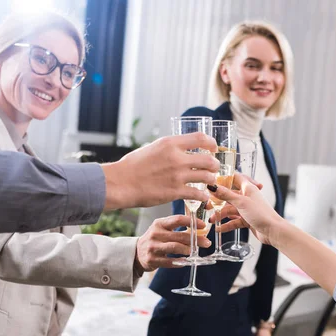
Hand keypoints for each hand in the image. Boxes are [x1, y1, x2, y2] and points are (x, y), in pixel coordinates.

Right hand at [102, 133, 219, 209]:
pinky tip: (203, 197)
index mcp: (170, 143)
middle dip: (214, 165)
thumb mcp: (152, 148)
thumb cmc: (132, 166)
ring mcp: (177, 176)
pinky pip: (198, 194)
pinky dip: (203, 196)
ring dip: (211, 180)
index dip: (211, 143)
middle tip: (213, 168)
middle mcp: (177, 158)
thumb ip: (168, 148)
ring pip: (207, 177)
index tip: (213, 148)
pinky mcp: (175, 192)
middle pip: (209, 159)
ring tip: (209, 183)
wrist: (121, 183)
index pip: (200, 138)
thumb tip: (180, 150)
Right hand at [134, 215, 210, 273]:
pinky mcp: (152, 260)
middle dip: (196, 239)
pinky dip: (180, 262)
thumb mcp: (162, 229)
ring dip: (188, 250)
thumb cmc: (155, 239)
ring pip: (175, 248)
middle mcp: (155, 234)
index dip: (192, 222)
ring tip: (195, 251)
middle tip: (206, 242)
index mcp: (159, 224)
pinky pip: (170, 262)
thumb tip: (199, 230)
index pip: (177, 219)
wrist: (136, 253)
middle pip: (179, 235)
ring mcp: (153, 247)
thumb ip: (176, 228)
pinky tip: (186, 261)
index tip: (203, 225)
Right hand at [208, 173, 281, 245]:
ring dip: (221, 214)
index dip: (224, 179)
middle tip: (207, 206)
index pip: (235, 178)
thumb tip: (212, 186)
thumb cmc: (261, 214)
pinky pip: (234, 221)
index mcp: (248, 188)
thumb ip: (226, 195)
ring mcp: (247, 209)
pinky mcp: (247, 220)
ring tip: (212, 220)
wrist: (273, 231)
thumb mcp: (241, 202)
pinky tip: (219, 229)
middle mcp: (247, 197)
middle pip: (229, 196)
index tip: (212, 182)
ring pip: (230, 210)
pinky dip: (227, 224)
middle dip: (218, 201)